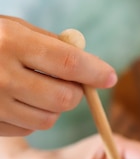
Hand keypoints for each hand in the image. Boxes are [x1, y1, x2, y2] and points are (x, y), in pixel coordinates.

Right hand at [0, 16, 117, 135]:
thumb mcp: (12, 28)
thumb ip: (50, 44)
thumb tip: (90, 65)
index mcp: (10, 42)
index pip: (67, 62)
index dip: (94, 72)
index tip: (110, 77)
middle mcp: (1, 75)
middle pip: (64, 98)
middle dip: (74, 92)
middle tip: (69, 83)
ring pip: (49, 119)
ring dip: (54, 107)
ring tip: (38, 90)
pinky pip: (28, 130)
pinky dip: (31, 119)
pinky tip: (17, 101)